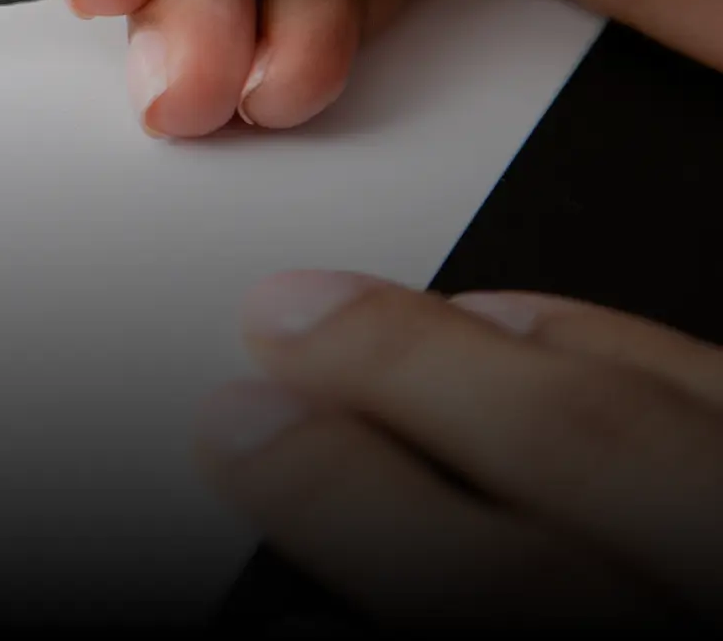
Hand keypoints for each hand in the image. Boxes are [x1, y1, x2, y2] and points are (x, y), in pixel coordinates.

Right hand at [198, 273, 722, 630]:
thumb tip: (313, 617)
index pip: (502, 595)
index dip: (344, 499)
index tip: (245, 437)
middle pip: (593, 452)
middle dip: (404, 370)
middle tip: (281, 323)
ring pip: (675, 408)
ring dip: (503, 342)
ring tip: (371, 310)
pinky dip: (622, 348)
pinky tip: (537, 327)